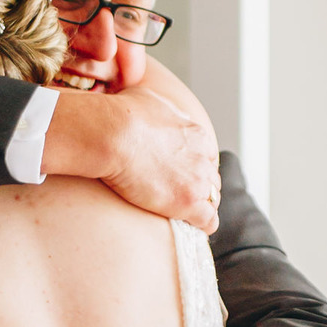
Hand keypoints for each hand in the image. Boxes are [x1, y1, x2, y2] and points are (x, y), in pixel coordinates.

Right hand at [47, 85, 218, 232]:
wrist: (113, 134)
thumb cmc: (123, 115)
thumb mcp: (149, 100)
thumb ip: (163, 110)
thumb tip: (157, 110)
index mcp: (196, 134)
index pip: (206, 155)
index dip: (194, 166)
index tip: (180, 172)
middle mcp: (203, 157)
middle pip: (211, 178)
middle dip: (199, 186)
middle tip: (179, 193)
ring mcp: (198, 181)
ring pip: (213, 199)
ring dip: (201, 205)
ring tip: (183, 212)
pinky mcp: (189, 203)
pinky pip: (209, 221)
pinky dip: (203, 225)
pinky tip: (192, 226)